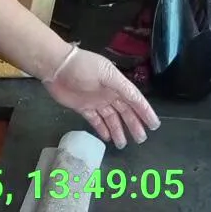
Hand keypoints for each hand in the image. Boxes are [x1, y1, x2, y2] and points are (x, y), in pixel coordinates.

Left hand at [41, 46, 160, 147]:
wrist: (56, 67)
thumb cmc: (82, 67)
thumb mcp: (106, 74)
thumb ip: (122, 88)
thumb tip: (137, 99)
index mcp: (117, 84)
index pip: (135, 100)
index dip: (145, 112)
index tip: (154, 125)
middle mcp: (109, 93)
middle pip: (125, 112)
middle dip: (133, 125)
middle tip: (141, 139)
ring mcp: (96, 101)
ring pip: (111, 119)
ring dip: (118, 130)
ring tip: (123, 144)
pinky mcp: (83, 108)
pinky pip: (95, 121)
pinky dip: (101, 129)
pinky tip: (108, 138)